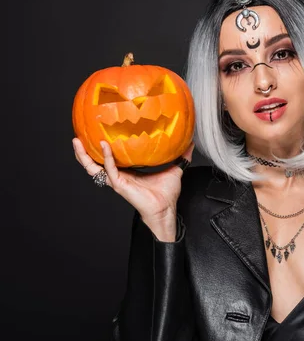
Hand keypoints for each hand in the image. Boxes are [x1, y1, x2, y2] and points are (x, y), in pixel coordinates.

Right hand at [72, 138, 193, 240]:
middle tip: (77, 136)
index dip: (102, 147)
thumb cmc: (167, 193)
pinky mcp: (119, 185)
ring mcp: (117, 180)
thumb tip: (190, 142)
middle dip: (83, 151)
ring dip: (84, 155)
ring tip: (77, 142)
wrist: (166, 209)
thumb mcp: (174, 168)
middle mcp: (119, 175)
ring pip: (94, 168)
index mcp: (127, 171)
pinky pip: (109, 169)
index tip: (98, 132)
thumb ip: (181, 155)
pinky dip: (106, 157)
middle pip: (95, 162)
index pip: (109, 157)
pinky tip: (105, 146)